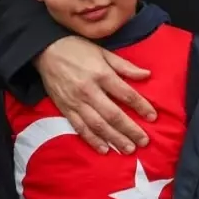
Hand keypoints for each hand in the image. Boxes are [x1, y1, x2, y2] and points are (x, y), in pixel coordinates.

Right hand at [35, 36, 154, 153]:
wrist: (46, 51)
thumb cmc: (77, 49)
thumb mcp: (103, 52)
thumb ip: (125, 66)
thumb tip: (146, 75)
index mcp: (101, 74)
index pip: (126, 93)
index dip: (141, 106)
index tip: (153, 117)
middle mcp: (89, 90)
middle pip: (113, 114)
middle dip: (130, 129)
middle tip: (144, 142)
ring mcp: (76, 102)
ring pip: (97, 125)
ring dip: (114, 139)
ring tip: (128, 149)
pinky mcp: (65, 109)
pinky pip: (80, 128)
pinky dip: (92, 140)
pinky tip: (104, 149)